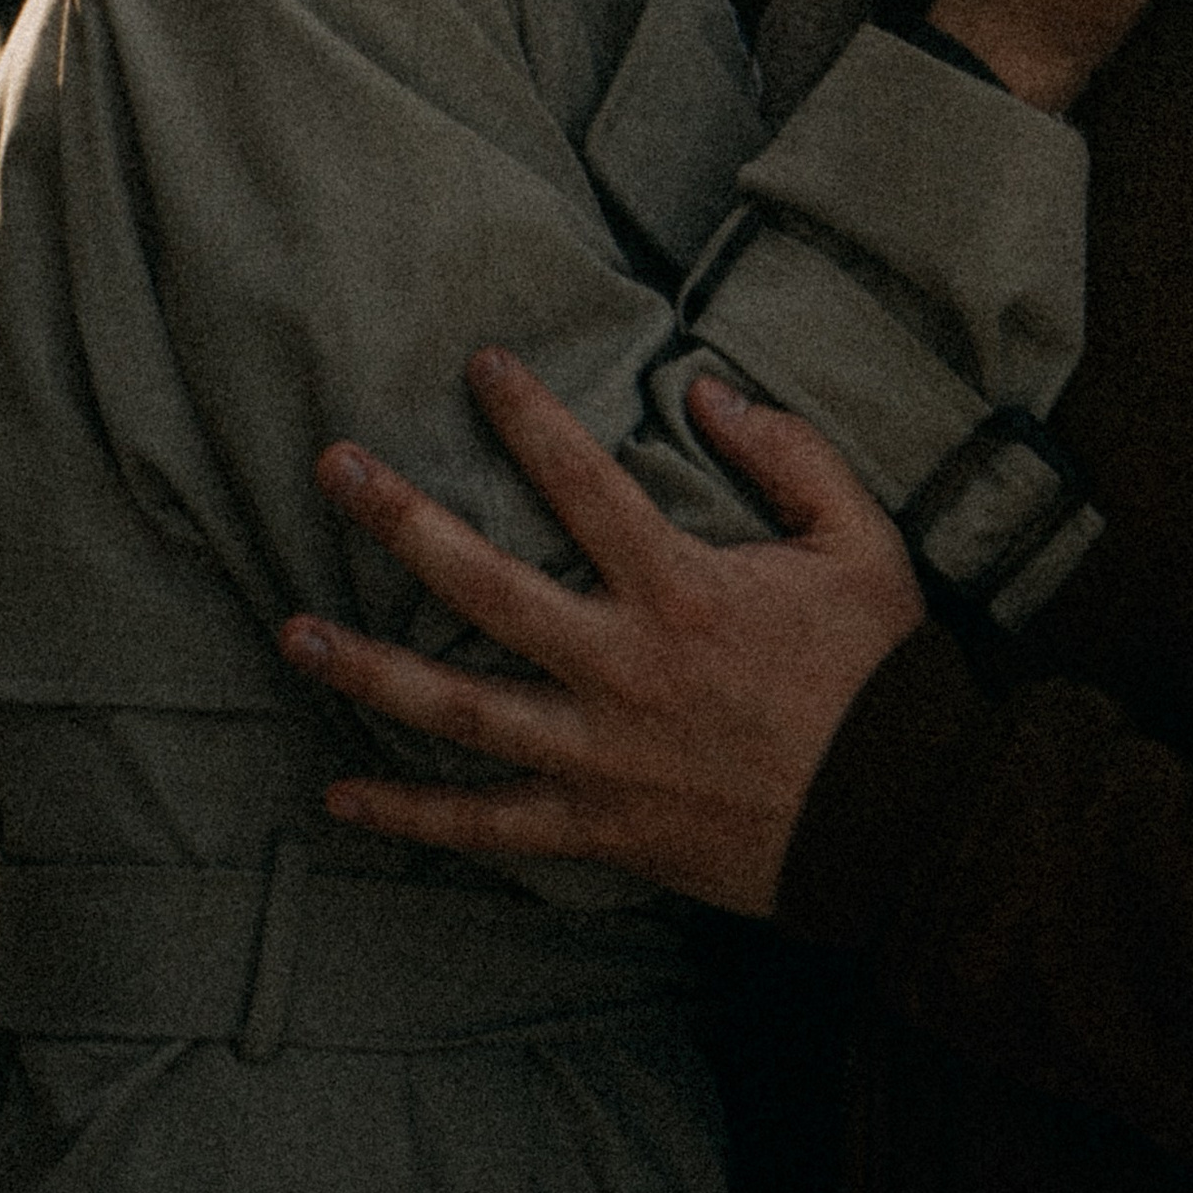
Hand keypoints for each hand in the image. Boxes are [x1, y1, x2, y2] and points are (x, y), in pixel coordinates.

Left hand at [282, 349, 923, 916]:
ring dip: (369, 669)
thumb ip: (789, 455)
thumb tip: (706, 391)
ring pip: (458, 710)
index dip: (528, 416)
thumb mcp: (860, 541)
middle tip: (334, 468)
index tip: (479, 363)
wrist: (900, 824)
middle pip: (484, 586)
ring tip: (292, 633)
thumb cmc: (878, 674)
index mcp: (682, 589)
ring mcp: (599, 756)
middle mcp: (621, 668)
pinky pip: (484, 827)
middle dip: (402, 520)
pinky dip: (408, 818)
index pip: (584, 481)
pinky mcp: (598, 830)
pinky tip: (339, 798)